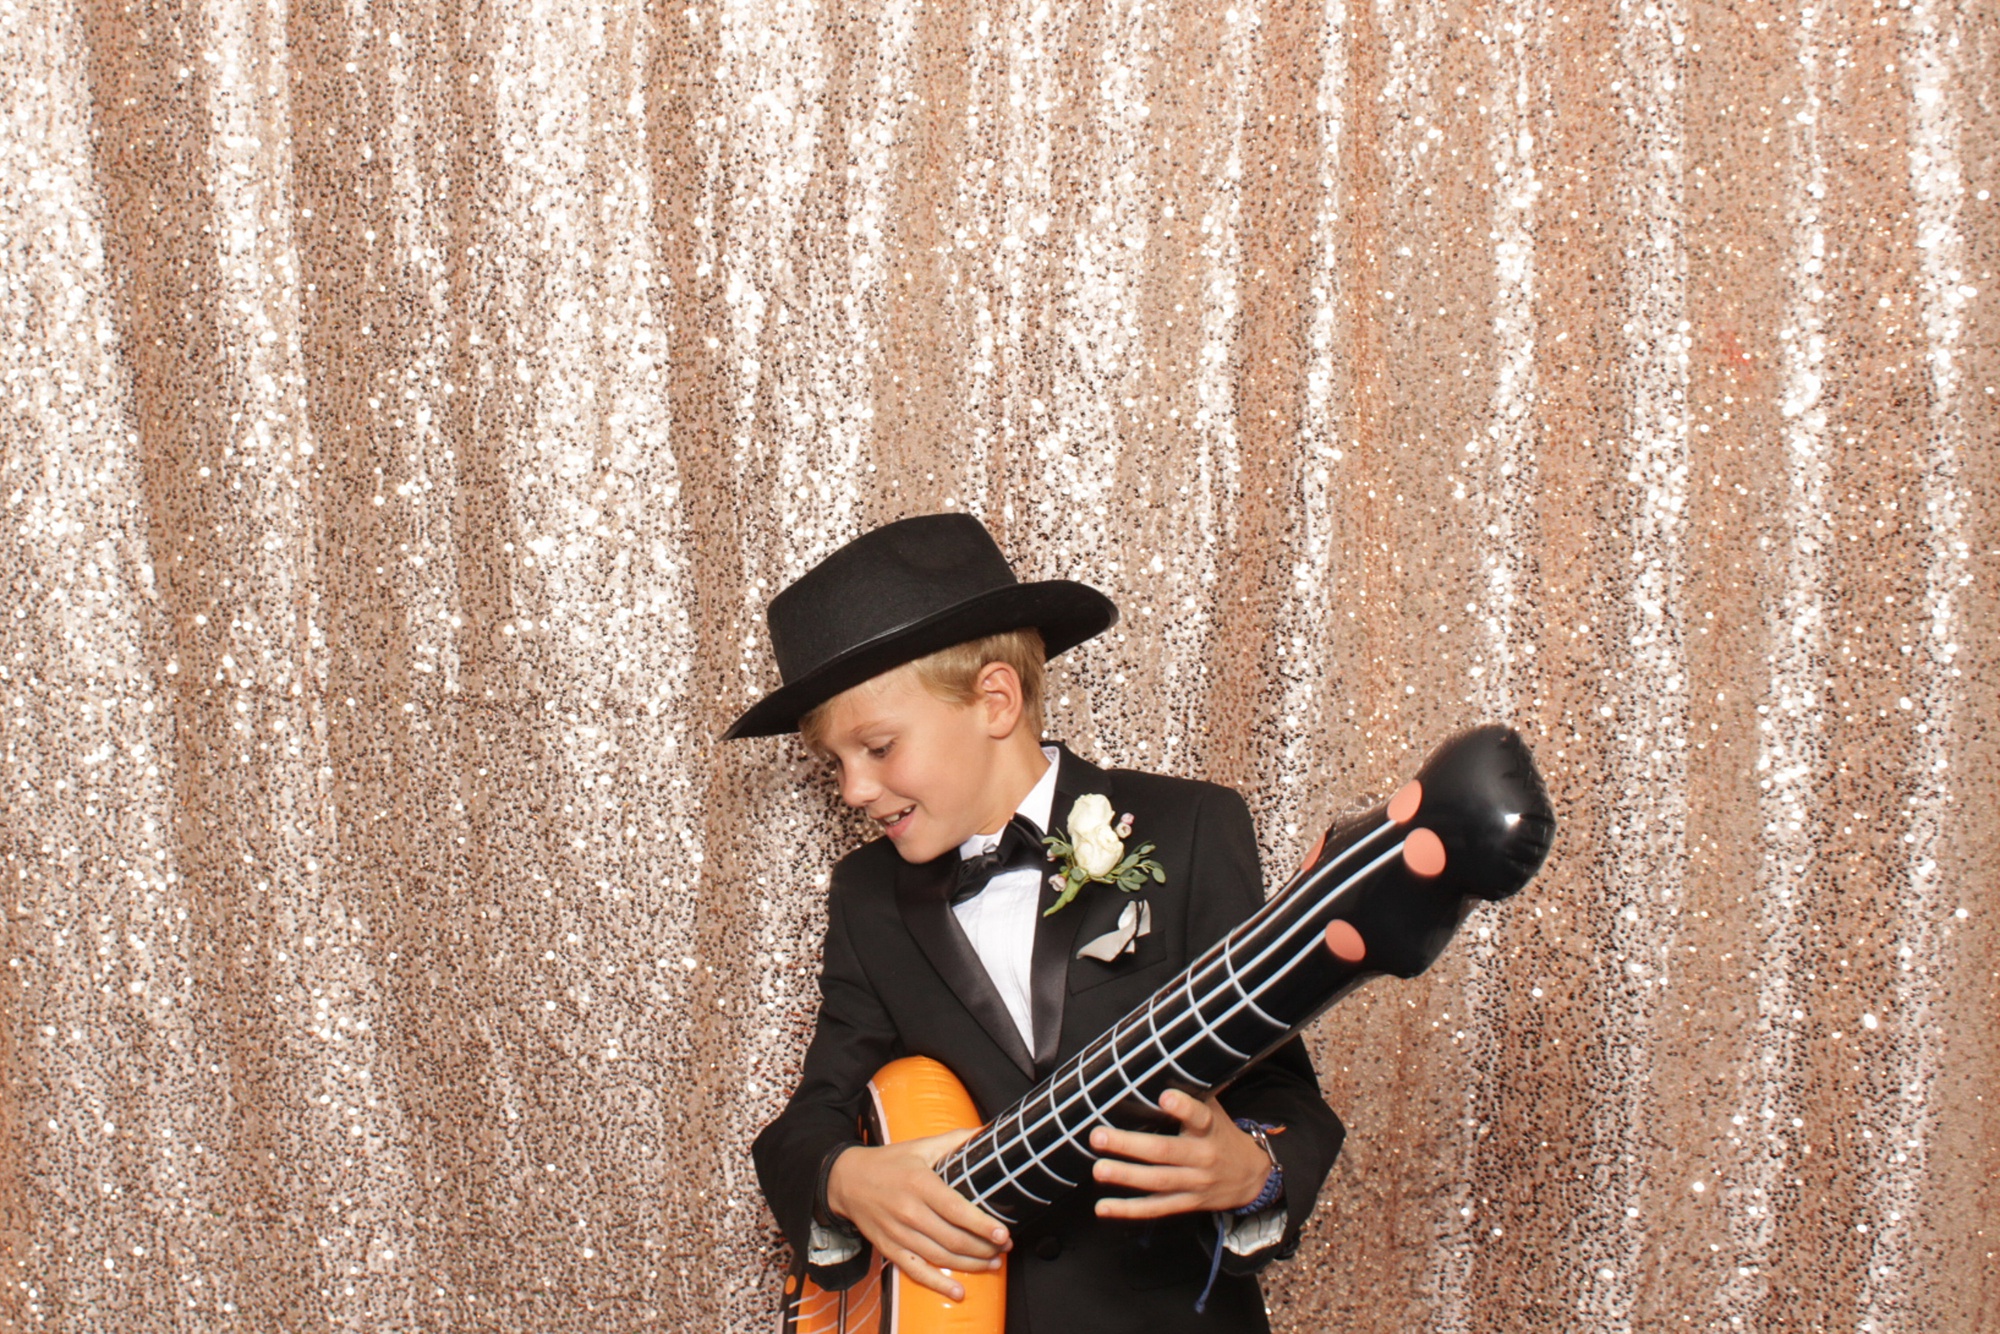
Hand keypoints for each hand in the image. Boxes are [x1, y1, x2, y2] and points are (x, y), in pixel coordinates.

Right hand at [825, 1129, 1011, 1301]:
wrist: (846, 1181)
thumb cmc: (889, 1162)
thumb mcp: (920, 1146)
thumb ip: (955, 1140)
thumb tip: (985, 1133)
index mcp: (919, 1183)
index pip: (955, 1209)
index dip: (981, 1224)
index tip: (1003, 1233)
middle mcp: (908, 1211)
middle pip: (952, 1238)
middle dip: (984, 1247)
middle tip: (1004, 1248)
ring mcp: (898, 1233)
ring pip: (940, 1257)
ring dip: (970, 1264)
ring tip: (992, 1263)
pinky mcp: (889, 1249)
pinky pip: (916, 1272)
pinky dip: (938, 1284)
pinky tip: (959, 1291)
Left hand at [1088, 1089, 1272, 1218]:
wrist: (1253, 1176)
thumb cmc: (1222, 1134)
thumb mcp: (1215, 1110)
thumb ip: (1190, 1093)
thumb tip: (1159, 1063)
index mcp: (1210, 1129)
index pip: (1199, 1116)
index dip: (1183, 1107)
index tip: (1165, 1096)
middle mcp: (1202, 1157)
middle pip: (1165, 1152)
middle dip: (1130, 1145)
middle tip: (1099, 1136)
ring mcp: (1195, 1183)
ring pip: (1158, 1182)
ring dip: (1126, 1176)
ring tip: (1099, 1169)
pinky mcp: (1187, 1204)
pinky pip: (1156, 1208)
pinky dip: (1129, 1210)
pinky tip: (1103, 1208)